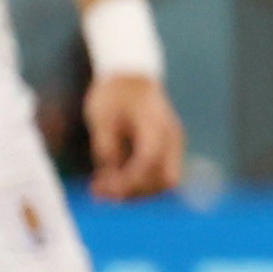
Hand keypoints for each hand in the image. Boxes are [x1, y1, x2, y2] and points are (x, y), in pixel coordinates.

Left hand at [80, 72, 183, 201]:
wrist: (131, 77)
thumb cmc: (114, 94)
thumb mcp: (101, 118)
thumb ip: (106, 147)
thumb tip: (109, 177)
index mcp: (156, 126)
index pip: (148, 162)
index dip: (126, 180)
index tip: (100, 187)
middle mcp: (171, 138)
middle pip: (163, 180)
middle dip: (134, 191)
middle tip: (101, 194)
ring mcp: (172, 145)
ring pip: (163, 182)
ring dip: (136, 191)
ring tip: (102, 191)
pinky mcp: (166, 150)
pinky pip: (157, 174)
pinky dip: (138, 183)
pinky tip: (113, 182)